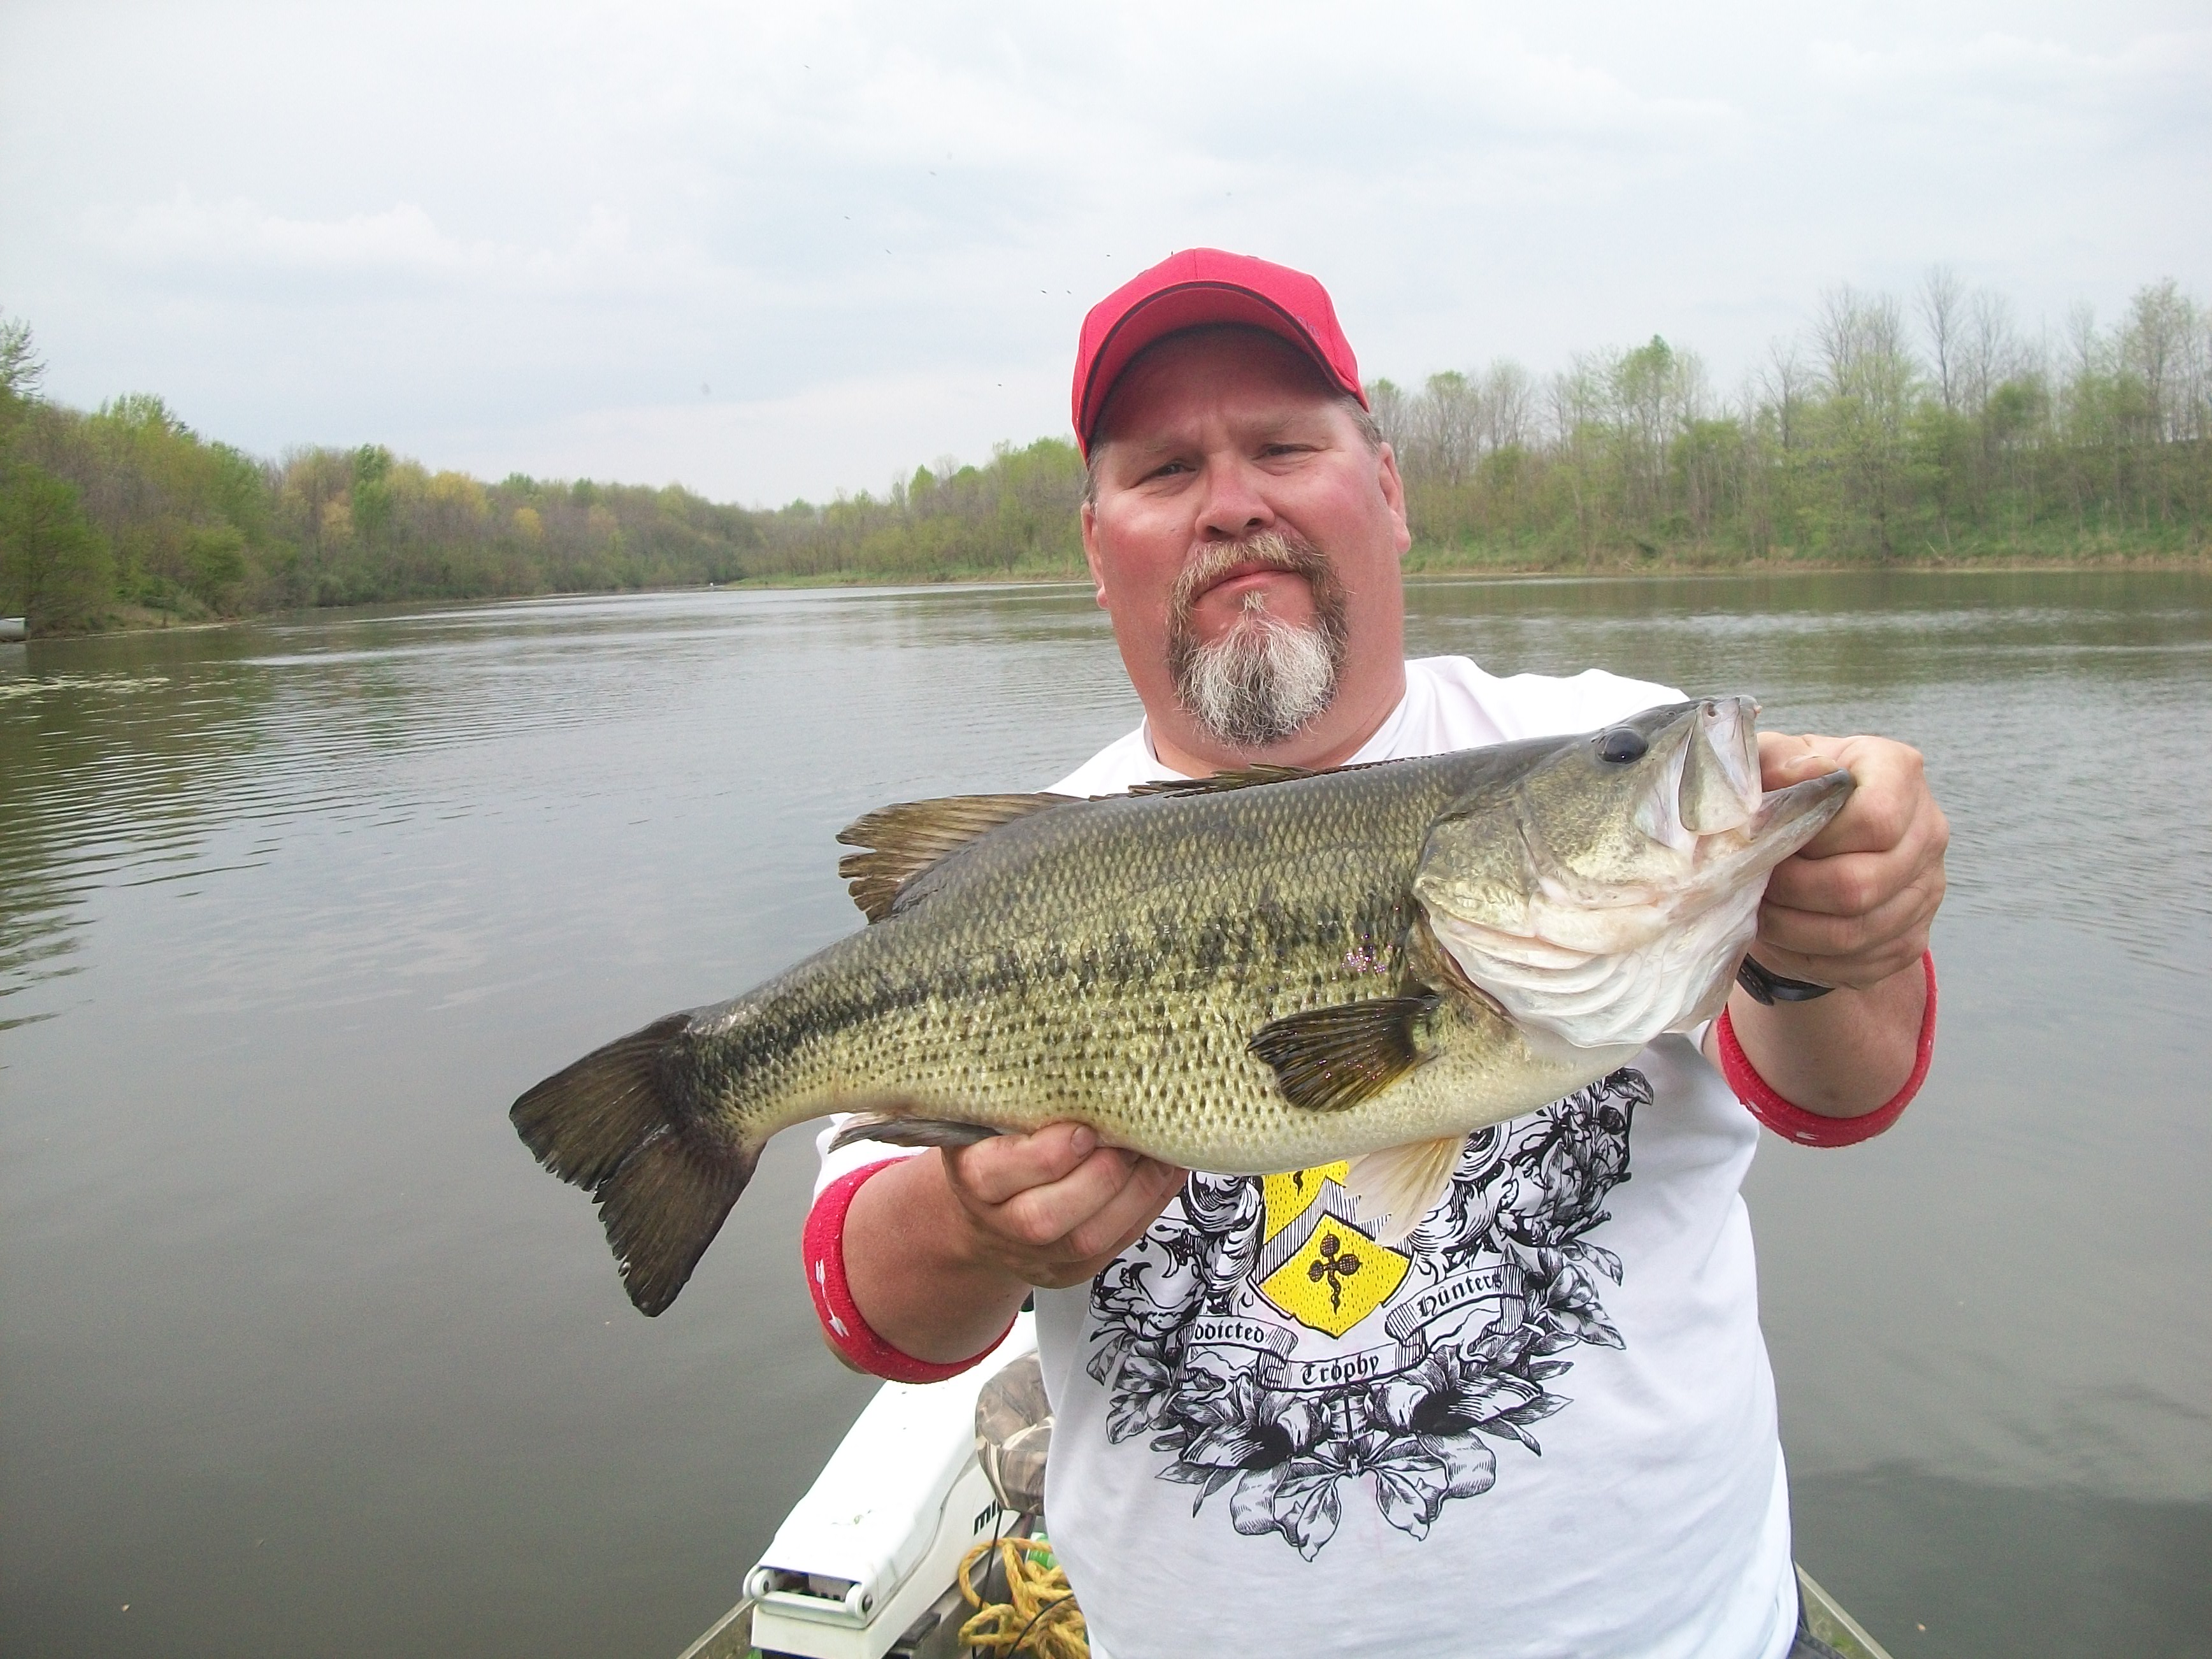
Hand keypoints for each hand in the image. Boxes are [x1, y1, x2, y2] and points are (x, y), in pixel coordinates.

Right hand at [940, 1123, 1187, 1289]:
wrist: (986, 1210)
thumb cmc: (999, 1147)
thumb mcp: (996, 1117)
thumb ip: (1027, 1101)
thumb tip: (1093, 1072)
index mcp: (971, 1174)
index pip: (996, 1173)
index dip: (1049, 1153)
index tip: (1086, 1127)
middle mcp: (997, 1222)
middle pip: (1044, 1216)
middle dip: (1100, 1175)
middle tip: (1132, 1138)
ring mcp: (1033, 1255)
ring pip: (1086, 1239)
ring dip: (1134, 1194)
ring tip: (1158, 1155)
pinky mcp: (1069, 1271)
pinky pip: (1114, 1248)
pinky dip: (1147, 1209)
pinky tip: (1165, 1176)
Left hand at [1754, 731, 1948, 990]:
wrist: (1811, 843)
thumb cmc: (1788, 793)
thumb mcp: (1772, 763)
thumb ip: (1778, 761)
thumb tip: (1803, 774)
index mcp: (1898, 771)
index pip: (1874, 819)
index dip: (1814, 839)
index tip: (1776, 839)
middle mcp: (1928, 829)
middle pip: (1862, 884)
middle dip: (1793, 890)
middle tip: (1757, 884)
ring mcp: (1928, 888)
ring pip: (1857, 932)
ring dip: (1793, 929)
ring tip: (1761, 911)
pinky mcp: (1913, 936)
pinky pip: (1860, 964)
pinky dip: (1809, 957)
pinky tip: (1784, 935)